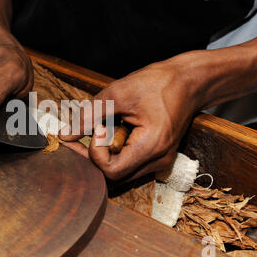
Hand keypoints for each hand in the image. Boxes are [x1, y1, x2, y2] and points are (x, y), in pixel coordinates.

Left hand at [60, 58, 201, 180]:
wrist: (190, 81)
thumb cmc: (159, 83)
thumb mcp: (118, 93)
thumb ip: (89, 116)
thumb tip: (66, 134)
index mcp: (152, 146)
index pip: (111, 170)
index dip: (94, 154)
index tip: (94, 130)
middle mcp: (159, 160)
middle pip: (115, 175)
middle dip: (96, 155)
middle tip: (89, 131)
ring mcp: (161, 161)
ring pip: (122, 171)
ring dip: (107, 153)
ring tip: (108, 127)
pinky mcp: (159, 157)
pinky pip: (131, 163)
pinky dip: (118, 150)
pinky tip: (118, 130)